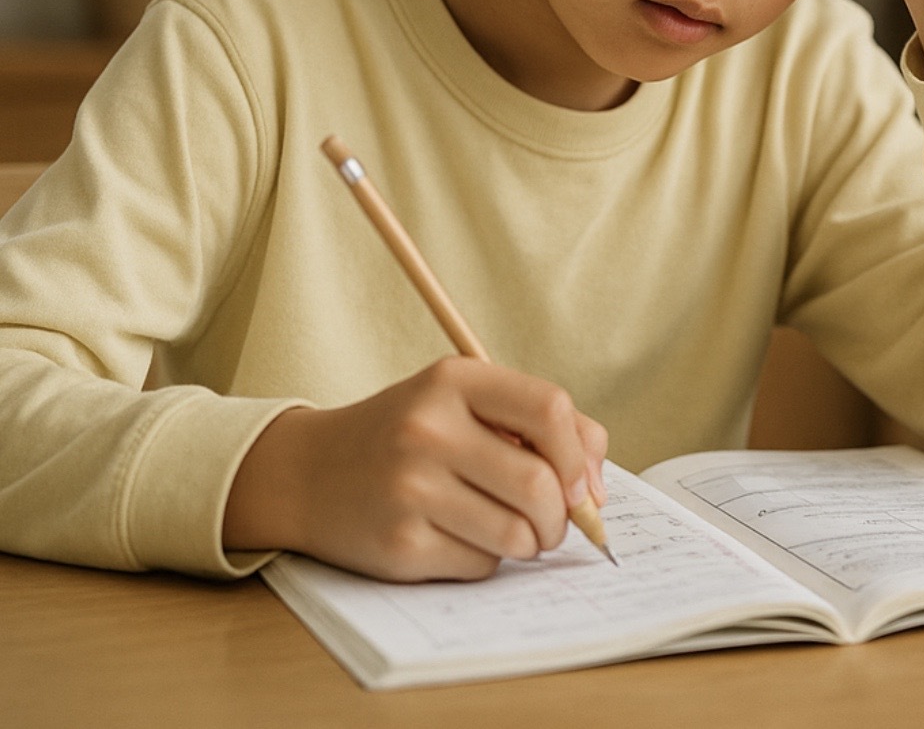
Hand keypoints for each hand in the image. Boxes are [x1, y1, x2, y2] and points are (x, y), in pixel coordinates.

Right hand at [223, 357, 608, 581]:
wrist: (306, 473)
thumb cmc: (407, 436)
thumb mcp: (464, 403)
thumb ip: (540, 426)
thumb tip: (595, 491)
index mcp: (453, 382)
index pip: (550, 409)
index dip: (580, 454)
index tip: (582, 483)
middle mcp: (427, 430)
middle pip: (540, 484)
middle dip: (562, 515)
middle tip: (554, 523)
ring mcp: (409, 489)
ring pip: (516, 534)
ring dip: (531, 542)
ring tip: (513, 531)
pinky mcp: (398, 544)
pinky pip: (480, 564)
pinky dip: (487, 560)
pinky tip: (461, 538)